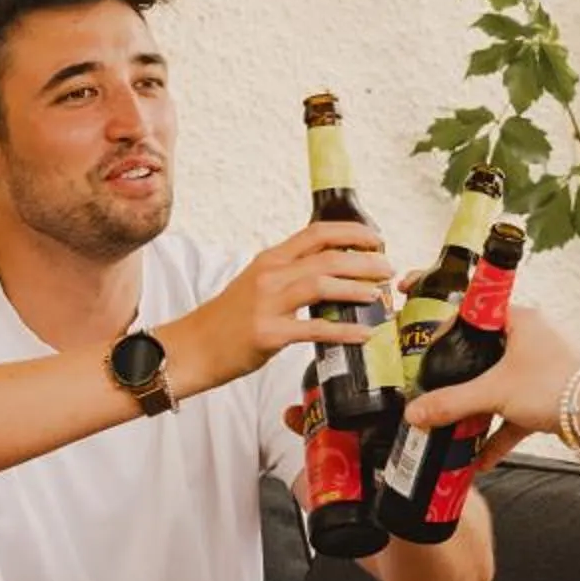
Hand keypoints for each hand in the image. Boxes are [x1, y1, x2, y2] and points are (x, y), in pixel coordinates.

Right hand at [165, 221, 393, 393]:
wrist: (191, 348)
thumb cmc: (227, 321)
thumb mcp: (256, 285)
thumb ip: (289, 276)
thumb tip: (330, 276)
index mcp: (270, 260)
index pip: (317, 233)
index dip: (352, 232)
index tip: (377, 240)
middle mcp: (270, 275)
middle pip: (328, 257)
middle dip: (365, 260)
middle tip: (388, 269)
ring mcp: (267, 304)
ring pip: (323, 284)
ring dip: (358, 288)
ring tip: (379, 296)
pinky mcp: (268, 334)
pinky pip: (314, 330)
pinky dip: (343, 331)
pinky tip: (363, 334)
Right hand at [400, 304, 579, 450]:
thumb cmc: (556, 386)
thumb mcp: (492, 392)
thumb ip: (450, 403)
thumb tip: (415, 413)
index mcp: (520, 320)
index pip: (476, 315)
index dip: (452, 331)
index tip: (431, 350)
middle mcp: (532, 340)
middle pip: (485, 356)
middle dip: (462, 381)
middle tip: (437, 392)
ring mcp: (541, 370)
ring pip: (500, 388)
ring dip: (479, 412)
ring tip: (452, 428)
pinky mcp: (548, 398)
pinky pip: (515, 415)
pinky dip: (497, 435)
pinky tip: (479, 459)